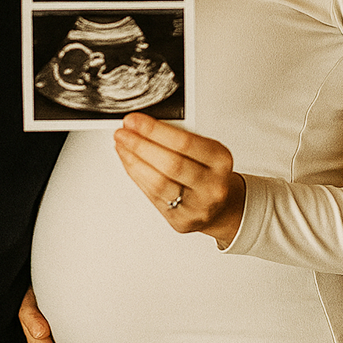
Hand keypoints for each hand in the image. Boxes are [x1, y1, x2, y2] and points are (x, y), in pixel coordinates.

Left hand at [113, 112, 245, 247]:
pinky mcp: (181, 221)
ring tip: (122, 146)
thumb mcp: (204, 150)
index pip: (185, 142)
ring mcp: (197, 206)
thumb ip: (178, 138)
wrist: (219, 206)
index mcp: (220, 160)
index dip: (154, 130)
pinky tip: (129, 162)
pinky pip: (152, 195)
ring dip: (134, 161)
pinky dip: (137, 175)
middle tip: (123, 133)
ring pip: (158, 183)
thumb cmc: (208, 172)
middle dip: (140, 145)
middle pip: (170, 164)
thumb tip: (141, 126)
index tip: (134, 120)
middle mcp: (212, 185)